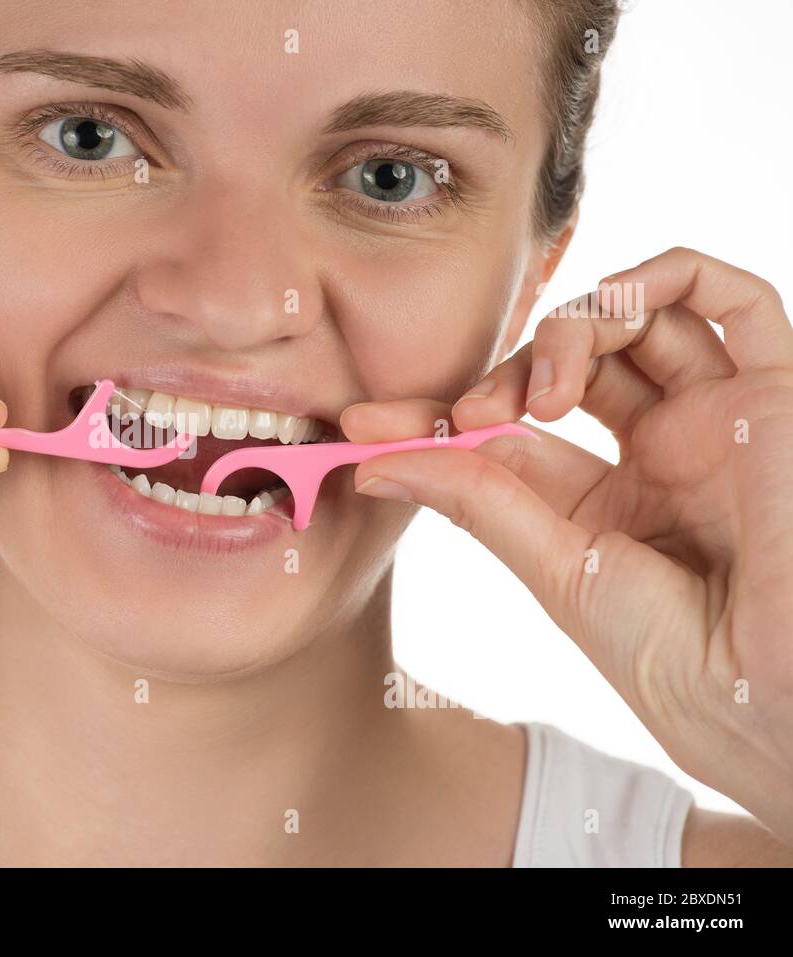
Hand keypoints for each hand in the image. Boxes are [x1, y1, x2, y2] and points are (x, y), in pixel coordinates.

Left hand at [342, 247, 792, 842]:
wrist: (781, 707)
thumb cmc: (686, 669)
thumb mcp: (559, 573)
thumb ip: (480, 500)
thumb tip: (376, 459)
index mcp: (608, 503)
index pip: (508, 431)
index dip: (435, 416)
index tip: (361, 423)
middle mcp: (662, 453)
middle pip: (566, 364)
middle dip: (500, 372)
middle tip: (461, 413)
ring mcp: (718, 419)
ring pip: (635, 318)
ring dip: (567, 327)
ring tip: (540, 394)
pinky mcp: (779, 393)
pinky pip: (734, 297)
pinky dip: (662, 278)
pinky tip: (607, 320)